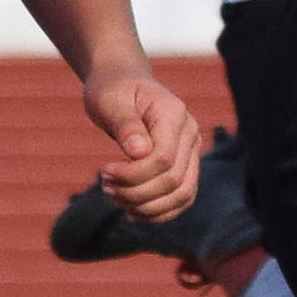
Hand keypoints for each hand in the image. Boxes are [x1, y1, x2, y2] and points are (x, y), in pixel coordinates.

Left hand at [83, 64, 200, 221]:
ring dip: (146, 207)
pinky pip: (182, 198)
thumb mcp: (110, 101)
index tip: (104, 172)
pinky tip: (132, 212)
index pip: (162, 159)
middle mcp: (190, 133)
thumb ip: (125, 125)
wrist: (122, 84)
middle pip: (173, 181)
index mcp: (174, 114)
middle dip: (135, 193)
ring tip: (115, 198)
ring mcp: (192, 151)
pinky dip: (159, 213)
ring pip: (182, 195)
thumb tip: (139, 153)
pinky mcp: (186, 166)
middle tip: (105, 187)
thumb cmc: (112, 90)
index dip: (132, 175)